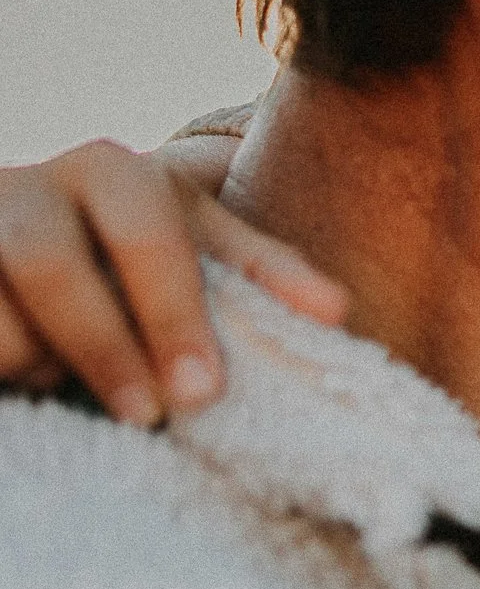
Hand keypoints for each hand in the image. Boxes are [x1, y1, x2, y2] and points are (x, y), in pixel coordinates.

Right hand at [0, 137, 347, 424]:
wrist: (43, 230)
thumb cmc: (138, 252)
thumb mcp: (201, 247)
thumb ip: (264, 273)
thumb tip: (336, 309)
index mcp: (113, 172)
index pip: (147, 240)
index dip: (173, 317)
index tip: (203, 392)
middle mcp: (31, 185)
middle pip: (51, 267)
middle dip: (105, 349)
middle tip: (151, 416)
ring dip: (40, 361)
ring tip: (70, 382)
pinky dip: (4, 369)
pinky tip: (26, 376)